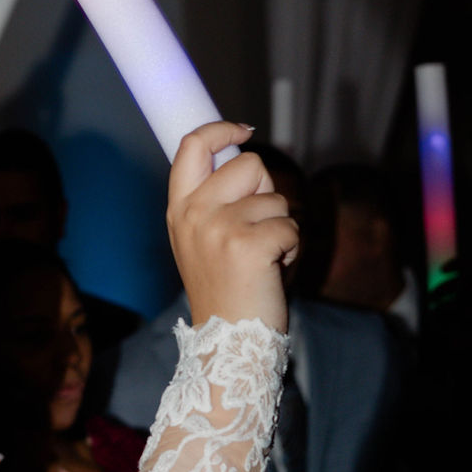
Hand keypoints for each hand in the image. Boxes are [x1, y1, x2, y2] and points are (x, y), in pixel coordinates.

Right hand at [168, 123, 296, 333]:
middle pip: (248, 163)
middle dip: (266, 191)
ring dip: (281, 226)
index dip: (220, 128)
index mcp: (179, 209)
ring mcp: (218, 227)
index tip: (243, 129)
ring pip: (276, 198)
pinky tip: (274, 269)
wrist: (227, 342)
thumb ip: (217, 200)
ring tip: (263, 258)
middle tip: (257, 228)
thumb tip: (246, 160)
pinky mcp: (248, 244)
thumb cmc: (225, 289)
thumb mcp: (204, 239)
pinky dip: (292, 248)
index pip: (191, 146)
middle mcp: (194, 212)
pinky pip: (290, 226)